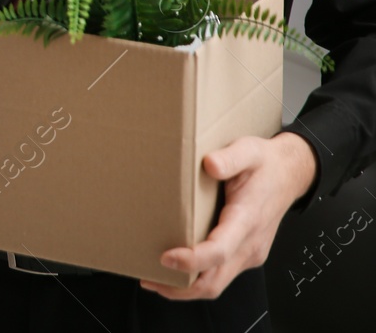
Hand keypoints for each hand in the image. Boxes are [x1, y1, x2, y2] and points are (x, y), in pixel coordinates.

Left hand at [141, 132, 317, 298]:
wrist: (290, 174)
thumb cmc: (265, 163)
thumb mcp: (248, 150)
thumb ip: (230, 157)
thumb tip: (210, 164)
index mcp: (248, 219)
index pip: (220, 250)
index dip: (193, 260)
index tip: (165, 257)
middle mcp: (250, 243)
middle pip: (216, 280)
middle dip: (182, 287)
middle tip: (149, 279)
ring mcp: (249, 251)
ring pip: (218, 283)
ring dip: (186, 288)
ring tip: (154, 279)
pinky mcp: (246, 253)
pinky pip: (221, 274)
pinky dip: (198, 278)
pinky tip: (176, 269)